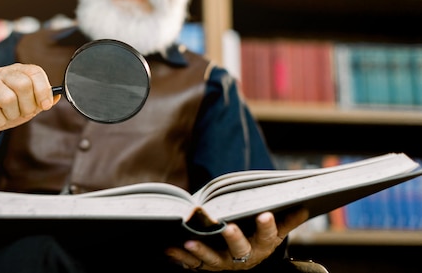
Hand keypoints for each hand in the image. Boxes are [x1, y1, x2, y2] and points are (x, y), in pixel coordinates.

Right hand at [0, 63, 59, 140]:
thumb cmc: (8, 109)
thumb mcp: (28, 104)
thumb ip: (42, 100)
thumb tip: (57, 96)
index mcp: (18, 71)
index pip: (35, 71)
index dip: (43, 90)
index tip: (44, 105)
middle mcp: (2, 72)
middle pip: (22, 84)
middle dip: (28, 105)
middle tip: (25, 113)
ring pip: (8, 98)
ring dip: (13, 114)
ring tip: (10, 116)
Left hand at [165, 208, 308, 270]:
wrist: (243, 259)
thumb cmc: (258, 236)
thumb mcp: (275, 230)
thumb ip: (286, 219)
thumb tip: (304, 206)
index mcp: (263, 245)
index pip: (269, 236)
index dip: (268, 226)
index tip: (266, 214)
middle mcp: (245, 257)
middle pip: (240, 249)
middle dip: (234, 238)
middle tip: (228, 228)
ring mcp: (225, 263)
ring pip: (213, 259)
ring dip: (200, 252)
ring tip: (189, 242)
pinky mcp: (208, 266)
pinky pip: (193, 264)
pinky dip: (180, 257)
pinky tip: (169, 249)